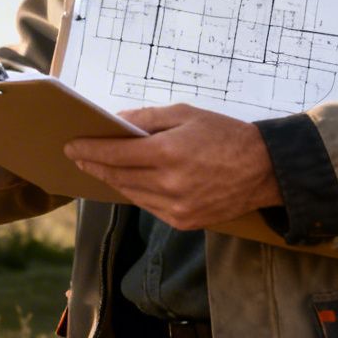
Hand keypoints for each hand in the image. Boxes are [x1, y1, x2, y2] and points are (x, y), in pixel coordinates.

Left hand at [63, 104, 280, 229]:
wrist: (265, 170)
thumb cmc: (225, 135)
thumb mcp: (185, 114)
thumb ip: (146, 119)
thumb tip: (115, 123)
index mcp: (168, 153)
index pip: (115, 154)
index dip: (89, 150)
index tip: (71, 146)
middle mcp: (170, 184)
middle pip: (118, 176)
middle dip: (95, 165)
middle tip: (78, 156)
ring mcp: (177, 208)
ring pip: (131, 193)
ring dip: (113, 181)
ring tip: (99, 168)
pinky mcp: (185, 222)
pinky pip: (149, 207)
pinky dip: (136, 193)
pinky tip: (129, 182)